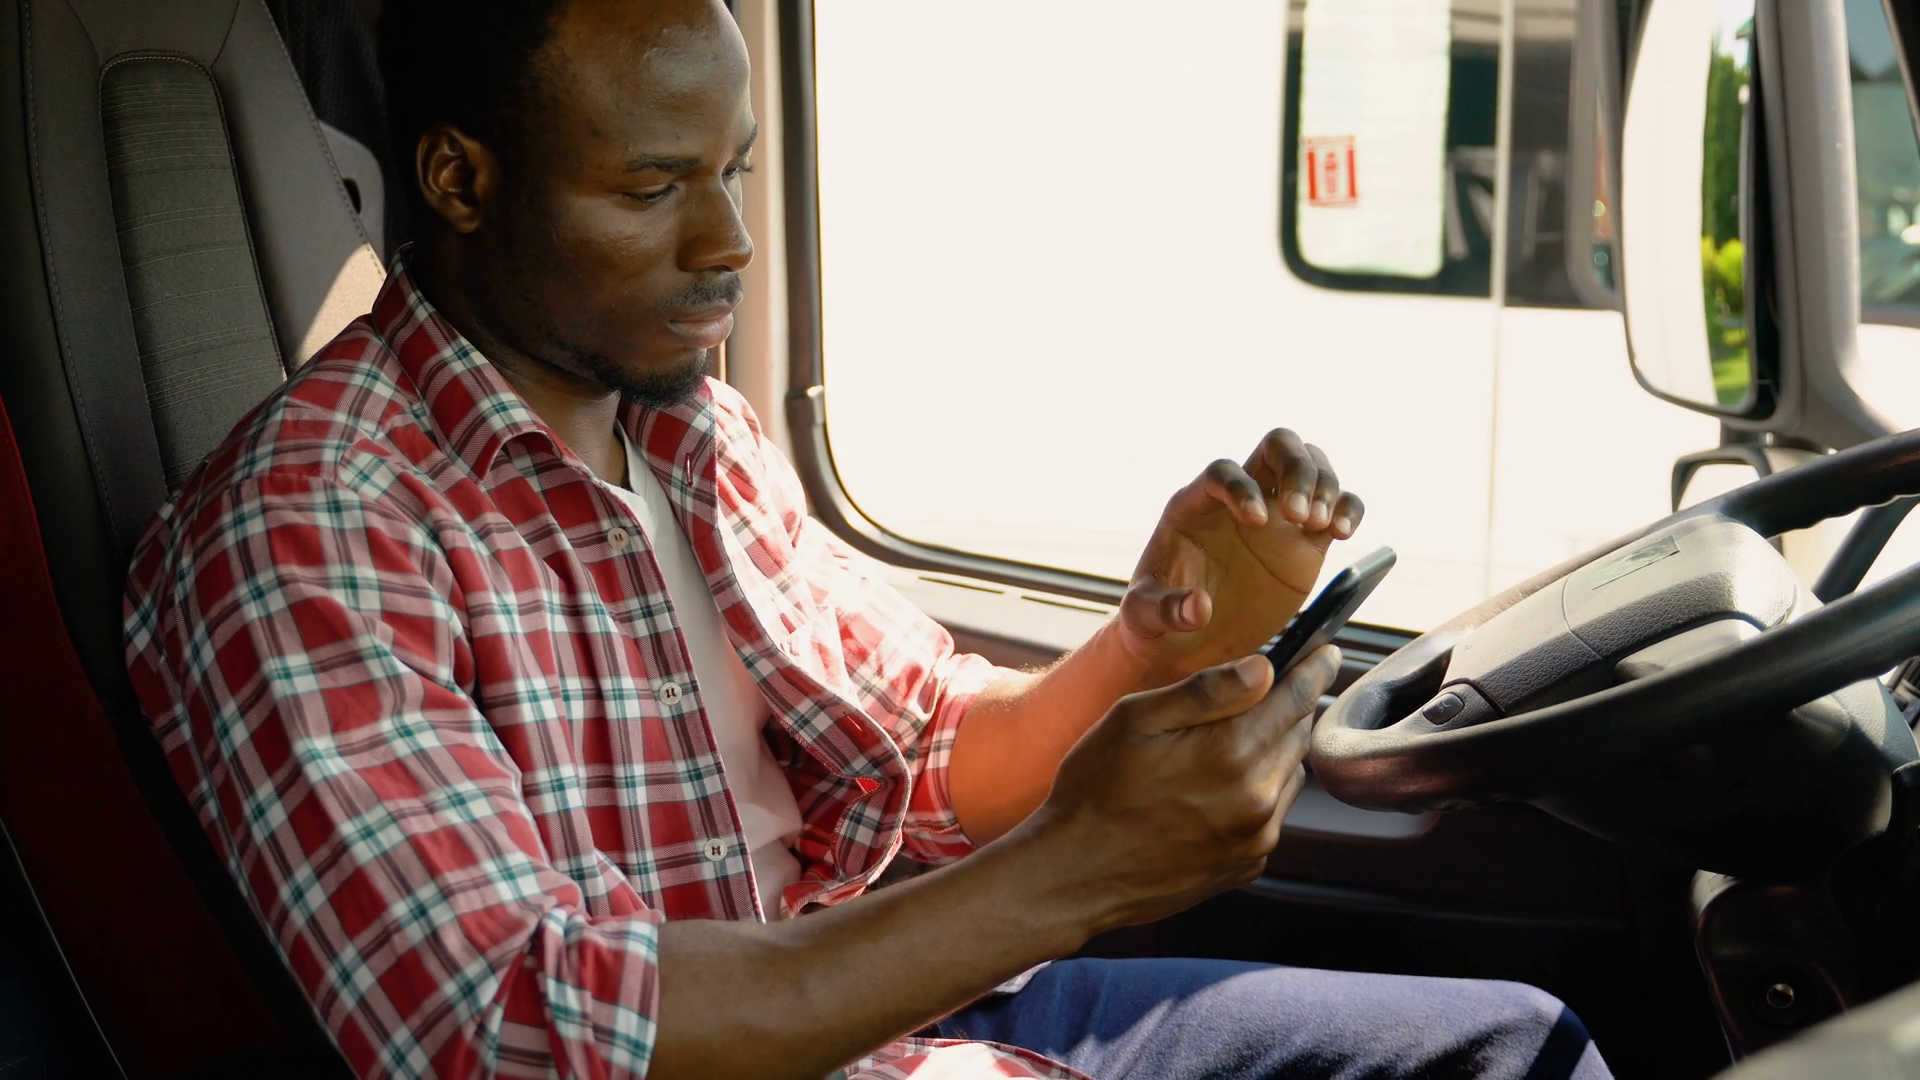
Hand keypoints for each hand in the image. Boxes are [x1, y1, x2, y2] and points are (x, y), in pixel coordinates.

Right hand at [1017, 646, 1338, 932]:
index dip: (1314, 669)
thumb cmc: (1094, 789)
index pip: (1295, 699)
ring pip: (1289, 775)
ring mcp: (1255, 838)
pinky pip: (1271, 814)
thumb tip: (1264, 667)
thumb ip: (1204, 691)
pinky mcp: (1246, 865)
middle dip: (1289, 707)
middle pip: (1297, 735)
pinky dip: (1259, 792)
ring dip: (1273, 751)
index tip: (1328, 653)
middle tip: (1268, 689)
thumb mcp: (1134, 720)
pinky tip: (1215, 789)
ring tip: (1230, 742)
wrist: (1075, 875)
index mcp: (1230, 754)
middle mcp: (1256, 799)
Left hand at [1119, 429, 1363, 680]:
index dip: (1242, 488)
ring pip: (1313, 465)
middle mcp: (1241, 499)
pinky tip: (1343, 532)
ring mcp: (1277, 516)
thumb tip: (1200, 607)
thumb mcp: (1145, 619)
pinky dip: (1349, 508)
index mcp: (1196, 506)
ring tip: (1322, 527)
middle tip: (1300, 516)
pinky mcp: (1306, 541)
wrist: (1188, 641)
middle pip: (1277, 446)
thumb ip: (1165, 611)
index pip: (1223, 472)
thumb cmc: (1156, 621)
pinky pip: (1338, 504)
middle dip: (1297, 468)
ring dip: (1326, 486)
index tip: (1257, 522)